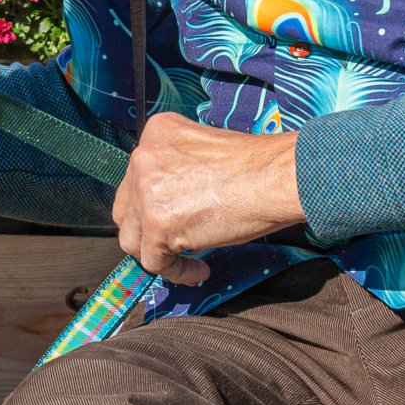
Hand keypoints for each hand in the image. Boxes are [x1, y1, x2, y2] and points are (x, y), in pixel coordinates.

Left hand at [111, 113, 304, 285]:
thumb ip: (178, 169)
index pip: (136, 178)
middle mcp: (142, 157)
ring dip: (158, 254)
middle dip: (148, 231)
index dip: (152, 205)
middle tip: (174, 244)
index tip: (175, 218)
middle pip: (128, 209)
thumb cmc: (256, 166)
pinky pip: (153, 261)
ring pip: (134, 239)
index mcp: (156, 133)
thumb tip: (171, 202)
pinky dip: (176, 272)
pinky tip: (199, 270)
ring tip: (188, 262)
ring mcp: (146, 190)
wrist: (275, 178)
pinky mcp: (157, 223)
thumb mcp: (203, 151)